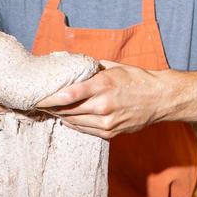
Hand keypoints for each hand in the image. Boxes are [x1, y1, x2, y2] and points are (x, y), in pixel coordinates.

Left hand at [35, 60, 170, 138]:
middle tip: (37, 103)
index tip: (36, 97)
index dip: (49, 98)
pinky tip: (66, 118)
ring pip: (73, 122)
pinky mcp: (109, 133)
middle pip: (67, 110)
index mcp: (103, 85)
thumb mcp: (113, 67)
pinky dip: (72, 124)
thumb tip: (67, 62)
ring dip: (59, 116)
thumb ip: (89, 68)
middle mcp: (103, 105)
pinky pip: (84, 130)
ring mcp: (106, 122)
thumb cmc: (136, 79)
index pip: (68, 94)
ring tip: (48, 110)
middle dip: (50, 107)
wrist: (160, 99)